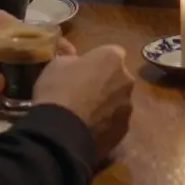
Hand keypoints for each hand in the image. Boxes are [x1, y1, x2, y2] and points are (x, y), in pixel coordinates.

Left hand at [0, 11, 76, 91]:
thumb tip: (4, 88)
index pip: (35, 31)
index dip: (55, 45)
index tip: (72, 61)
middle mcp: (4, 30)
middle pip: (35, 43)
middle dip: (52, 58)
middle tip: (68, 78)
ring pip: (26, 56)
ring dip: (39, 69)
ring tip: (57, 86)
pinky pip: (14, 66)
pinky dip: (24, 76)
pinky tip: (34, 90)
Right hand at [34, 45, 134, 161]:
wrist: (61, 132)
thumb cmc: (58, 90)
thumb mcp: (56, 64)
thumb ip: (70, 57)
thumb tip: (71, 53)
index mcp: (113, 58)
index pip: (111, 53)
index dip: (97, 61)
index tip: (83, 69)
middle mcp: (126, 80)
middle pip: (118, 78)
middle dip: (105, 82)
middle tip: (84, 91)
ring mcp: (127, 107)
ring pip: (118, 101)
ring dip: (107, 104)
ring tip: (85, 114)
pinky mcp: (123, 130)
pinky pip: (114, 122)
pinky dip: (105, 123)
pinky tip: (88, 128)